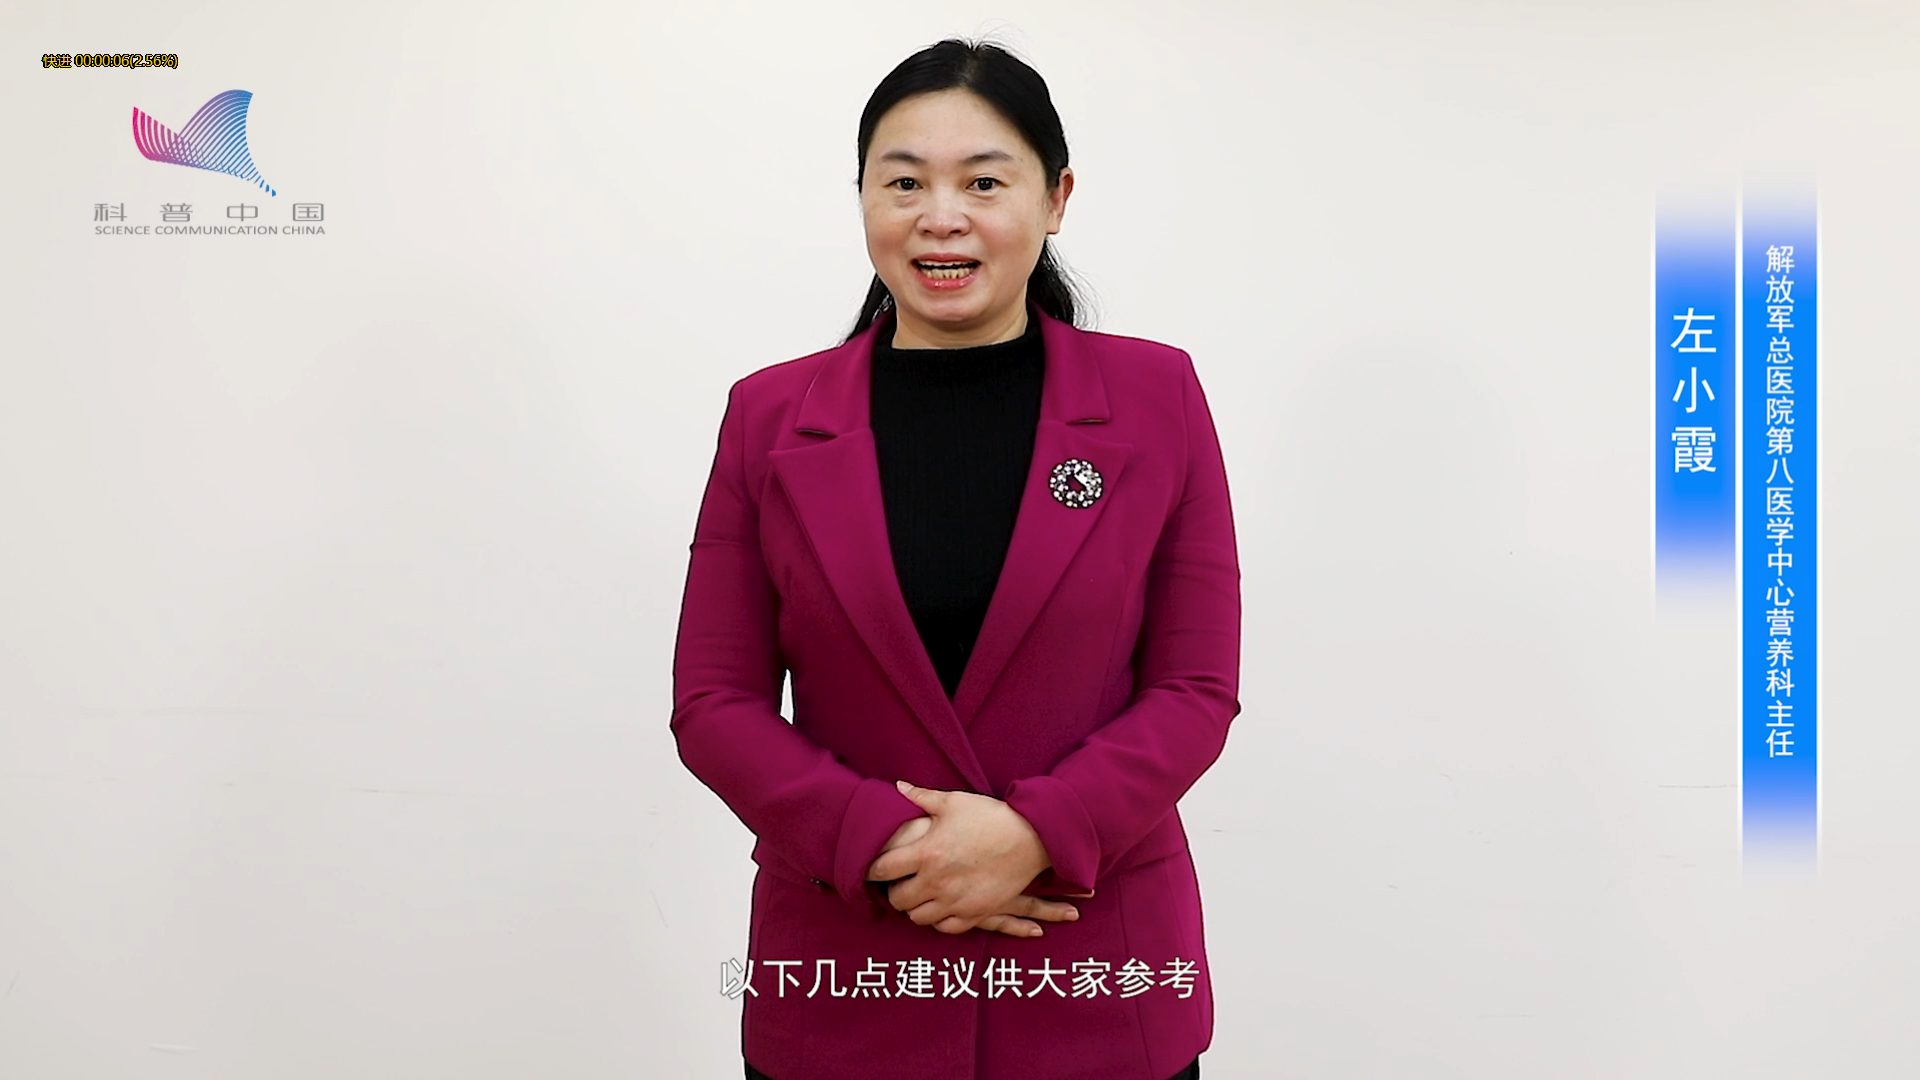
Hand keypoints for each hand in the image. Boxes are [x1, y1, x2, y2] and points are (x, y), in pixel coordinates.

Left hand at [868, 781, 1075, 935]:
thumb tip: (898, 786)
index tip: (871, 869)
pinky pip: (945, 927)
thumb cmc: (991, 816)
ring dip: (915, 907)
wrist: (1032, 838)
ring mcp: (956, 901)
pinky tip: (940, 907)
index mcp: (927, 853)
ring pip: (918, 917)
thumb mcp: (954, 802)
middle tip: (898, 883)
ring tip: (919, 894)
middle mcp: (937, 881)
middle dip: (894, 891)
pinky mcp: (975, 913)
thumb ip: (921, 797)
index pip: (883, 870)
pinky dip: (939, 919)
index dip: (871, 870)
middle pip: (897, 900)